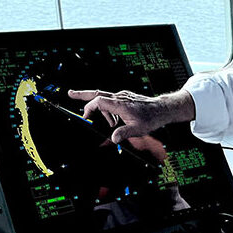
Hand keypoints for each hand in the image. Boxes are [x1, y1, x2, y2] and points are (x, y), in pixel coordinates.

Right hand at [68, 89, 194, 143]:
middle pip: (97, 93)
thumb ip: (124, 133)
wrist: (162, 109)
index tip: (86, 117)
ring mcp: (122, 97)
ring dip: (102, 111)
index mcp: (120, 104)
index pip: (99, 101)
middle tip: (70, 94)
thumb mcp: (138, 129)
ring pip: (104, 99)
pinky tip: (116, 121)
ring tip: (111, 125)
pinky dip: (108, 110)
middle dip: (82, 94)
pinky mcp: (125, 98)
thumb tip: (112, 138)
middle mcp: (120, 97)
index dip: (89, 108)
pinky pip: (111, 102)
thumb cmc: (151, 118)